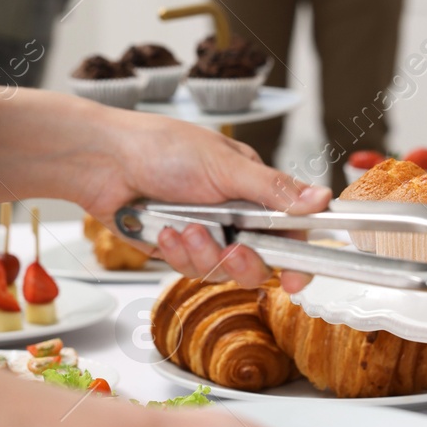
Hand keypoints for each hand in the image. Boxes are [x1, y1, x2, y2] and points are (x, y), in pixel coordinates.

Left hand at [69, 108, 329, 290]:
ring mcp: (207, 235)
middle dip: (243, 259)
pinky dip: (177, 252)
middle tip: (232, 247)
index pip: (292, 231)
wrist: (105, 161)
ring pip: (222, 270)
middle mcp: (235, 216)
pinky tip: (163, 229)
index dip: (299, 259)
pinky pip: (190, 269)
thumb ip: (273, 189)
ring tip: (183, 225)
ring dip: (202, 252)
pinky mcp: (179, 250)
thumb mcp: (225, 165)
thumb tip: (321, 199)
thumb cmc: (162, 147)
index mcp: (255, 191)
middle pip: (260, 262)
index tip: (297, 278)